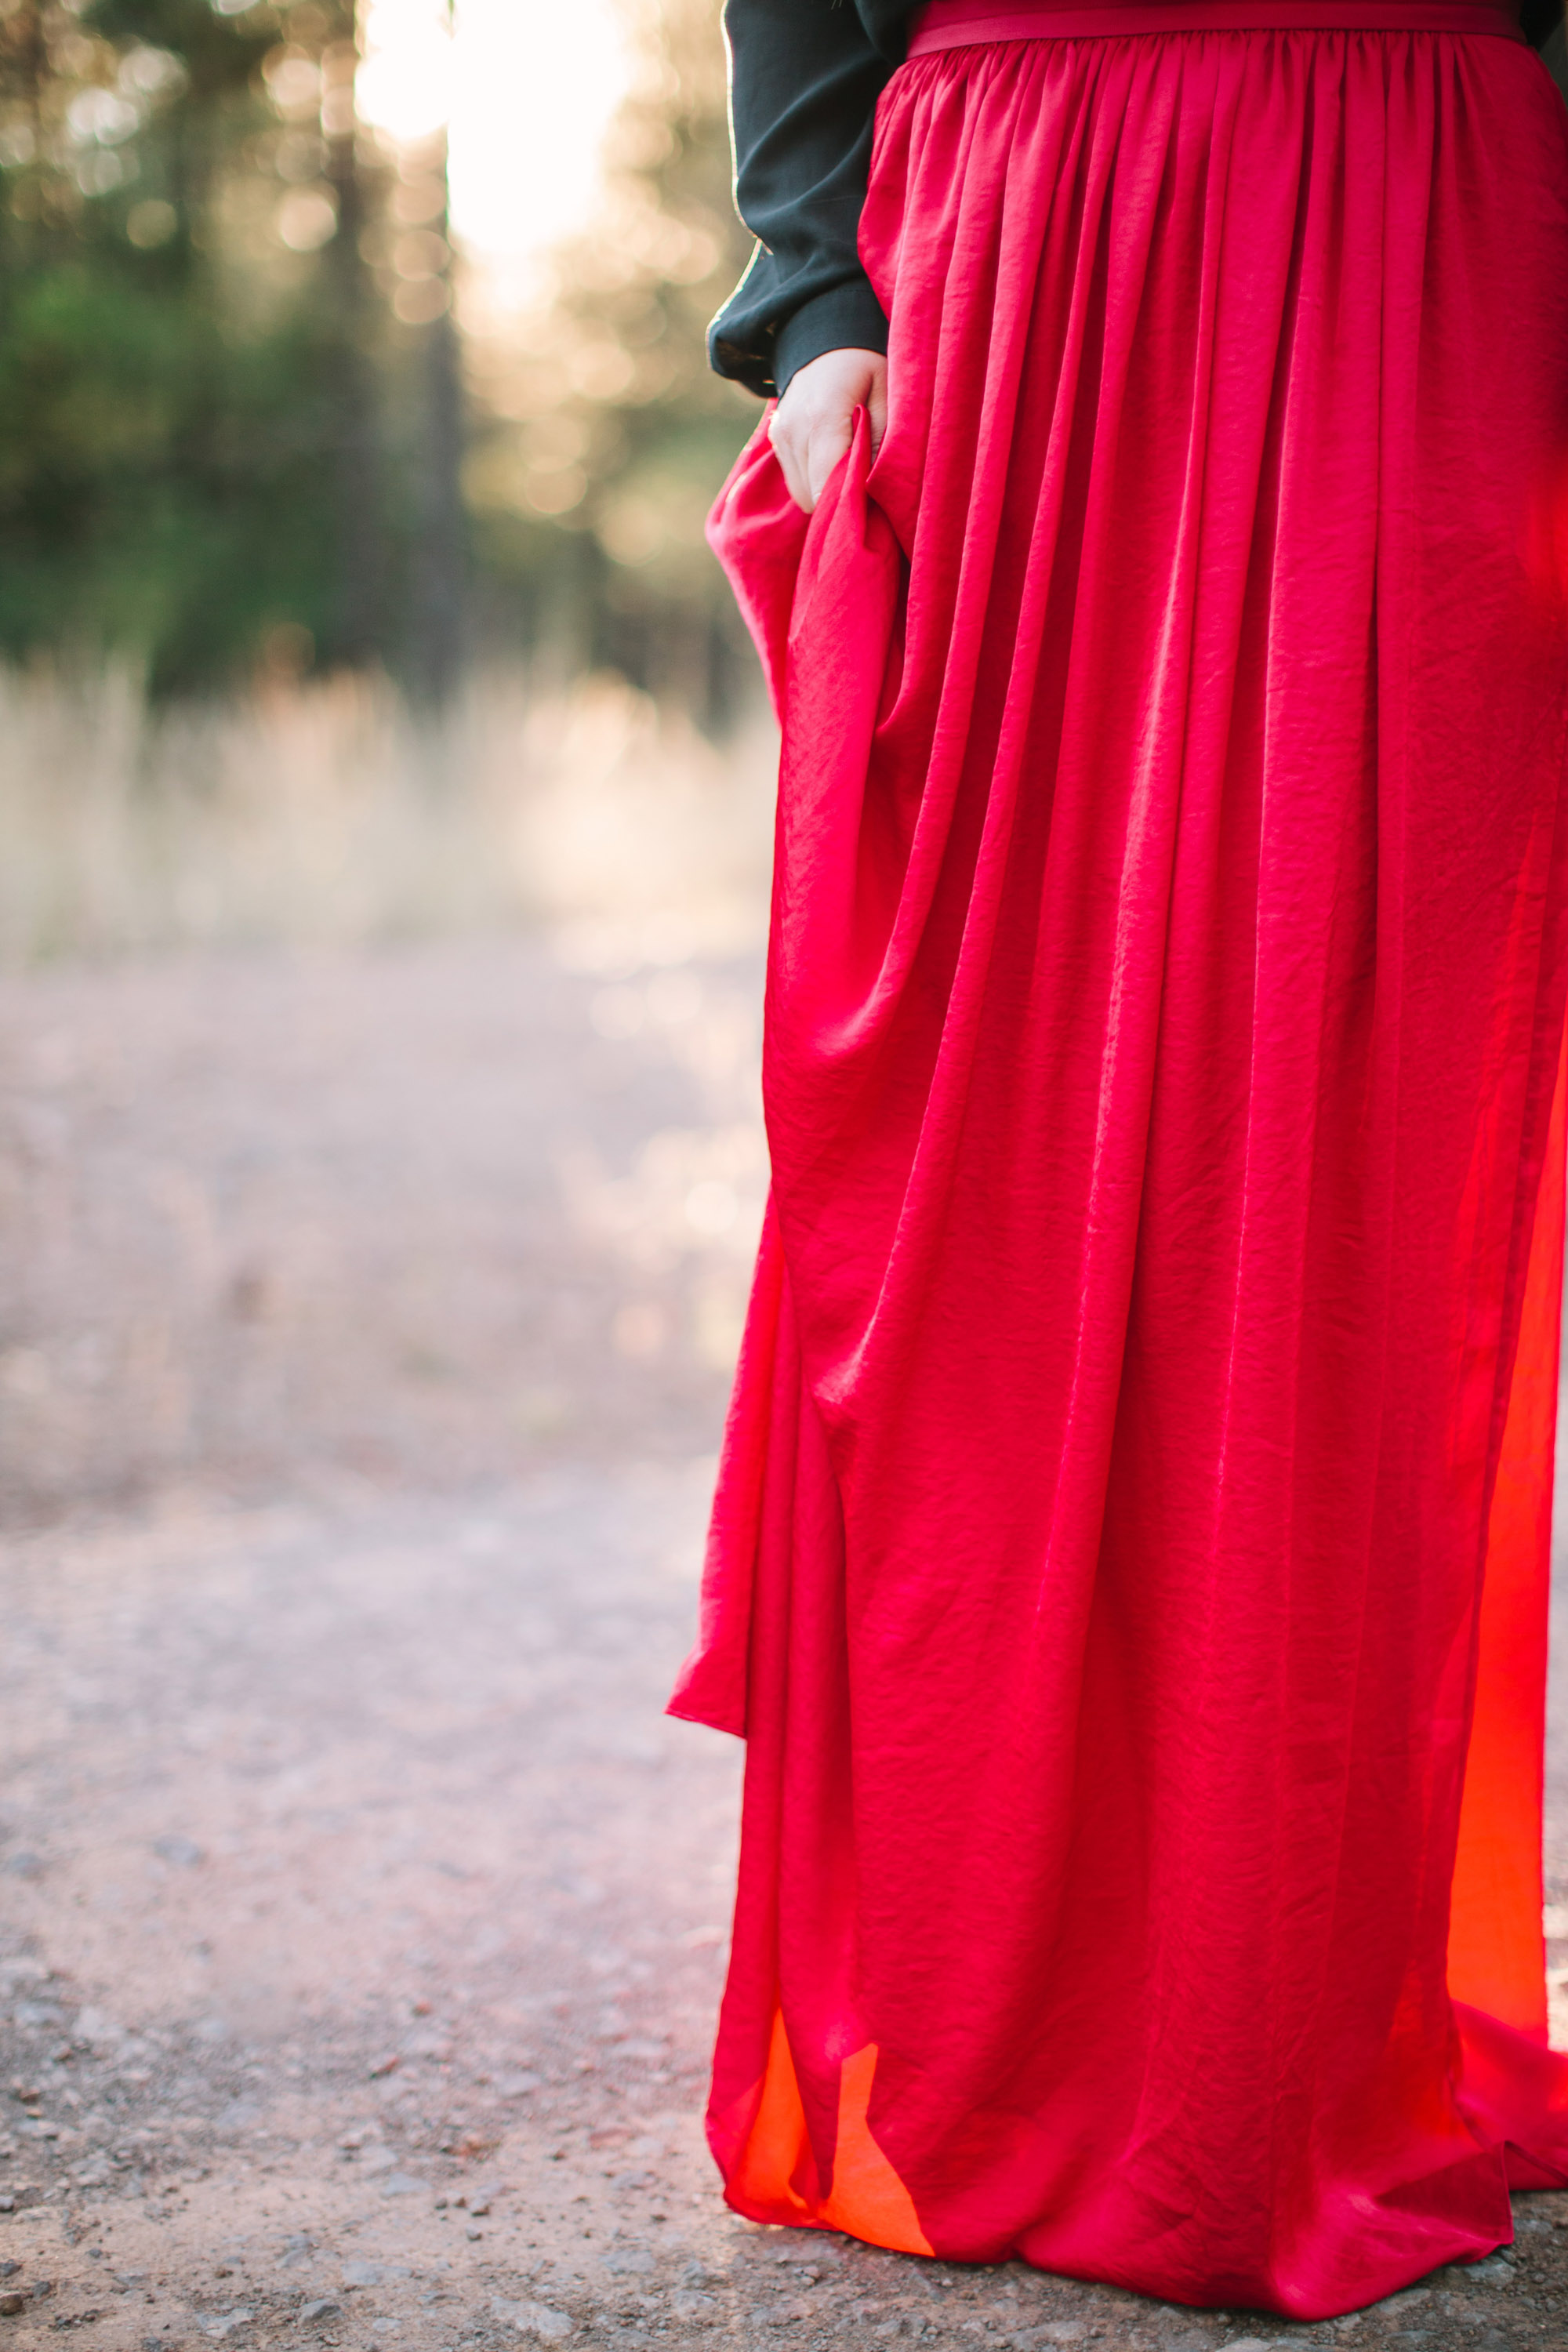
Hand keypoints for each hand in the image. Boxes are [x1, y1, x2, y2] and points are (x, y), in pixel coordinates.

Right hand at [768, 346, 887, 514]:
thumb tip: (873, 486)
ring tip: (852, 476)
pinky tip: (835, 464)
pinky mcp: (776, 439)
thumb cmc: (865, 362)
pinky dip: (816, 482)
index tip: (873, 506)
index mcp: (822, 417)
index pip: (827, 485)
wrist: (824, 332)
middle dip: (839, 502)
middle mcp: (794, 431)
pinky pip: (796, 481)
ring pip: (803, 495)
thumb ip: (881, 438)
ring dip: (826, 493)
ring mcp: (781, 436)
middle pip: (813, 497)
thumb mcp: (887, 390)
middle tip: (868, 493)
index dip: (849, 504)